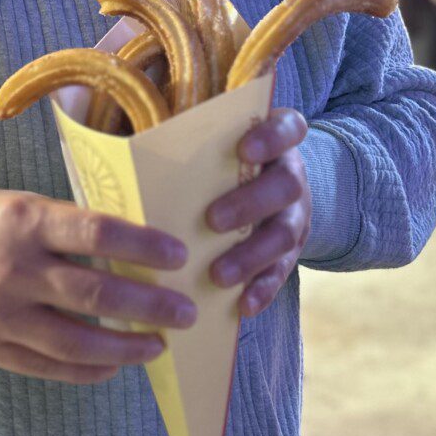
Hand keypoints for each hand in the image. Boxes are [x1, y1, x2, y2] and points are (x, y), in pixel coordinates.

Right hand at [0, 188, 196, 384]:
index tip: (177, 256)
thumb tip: (125, 246)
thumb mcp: (15, 203)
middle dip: (150, 307)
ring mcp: (0, 314)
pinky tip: (113, 364)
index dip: (144, 247)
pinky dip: (86, 369)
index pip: (98, 234)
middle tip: (184, 311)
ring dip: (126, 347)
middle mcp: (14, 269)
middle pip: (97, 294)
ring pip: (77, 341)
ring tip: (157, 345)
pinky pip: (48, 366)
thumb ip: (62, 225)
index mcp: (24, 221)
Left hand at [206, 108, 311, 317]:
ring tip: (218, 275)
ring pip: (285, 234)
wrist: (267, 190)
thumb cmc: (227, 162)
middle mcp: (292, 175)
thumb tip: (138, 151)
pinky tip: (242, 305)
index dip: (271, 138)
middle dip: (250, 203)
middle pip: (286, 185)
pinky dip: (263, 289)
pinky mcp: (293, 252)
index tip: (244, 149)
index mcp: (278, 141)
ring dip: (251, 256)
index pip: (288, 129)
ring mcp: (297, 214)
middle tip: (213, 220)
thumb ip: (199, 146)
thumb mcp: (223, 146)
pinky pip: (283, 273)